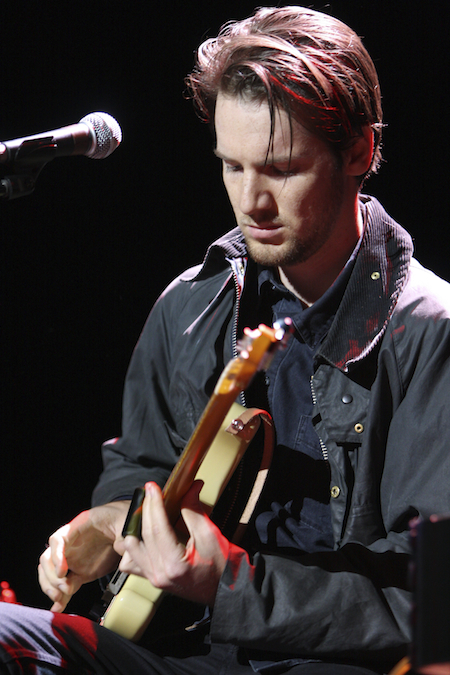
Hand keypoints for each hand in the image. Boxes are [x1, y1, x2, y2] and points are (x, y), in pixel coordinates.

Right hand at [38, 500, 129, 611]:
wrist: (125, 523)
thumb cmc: (122, 518)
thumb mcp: (124, 522)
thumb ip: (122, 536)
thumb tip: (121, 548)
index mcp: (79, 526)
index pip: (58, 539)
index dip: (56, 556)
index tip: (63, 571)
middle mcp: (71, 543)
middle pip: (48, 559)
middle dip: (52, 577)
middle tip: (65, 588)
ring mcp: (74, 559)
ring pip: (51, 573)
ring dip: (52, 587)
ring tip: (60, 598)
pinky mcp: (80, 572)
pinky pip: (66, 585)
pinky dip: (61, 597)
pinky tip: (59, 608)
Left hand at [119, 481, 230, 606]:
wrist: (227, 591)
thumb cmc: (223, 566)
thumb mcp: (210, 535)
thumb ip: (194, 510)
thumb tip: (190, 487)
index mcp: (175, 564)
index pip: (157, 528)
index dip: (154, 503)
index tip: (152, 486)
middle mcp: (160, 574)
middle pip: (144, 534)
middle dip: (146, 508)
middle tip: (150, 491)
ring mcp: (155, 579)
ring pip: (132, 547)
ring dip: (136, 526)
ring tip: (147, 510)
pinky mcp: (154, 579)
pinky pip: (134, 560)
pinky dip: (136, 543)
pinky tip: (145, 532)